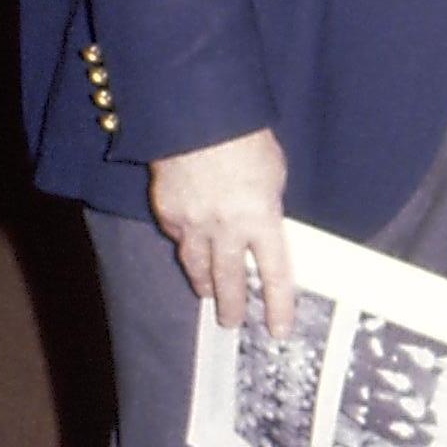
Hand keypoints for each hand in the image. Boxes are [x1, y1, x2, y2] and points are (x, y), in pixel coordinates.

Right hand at [149, 128, 293, 334]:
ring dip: (205, 283)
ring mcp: (193, 224)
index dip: (278, 306)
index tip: (278, 330)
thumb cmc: (246, 138)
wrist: (196, 115)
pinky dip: (186, 245)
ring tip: (209, 294)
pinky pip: (179, 238)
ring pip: (197, 267)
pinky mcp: (167, 213)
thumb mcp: (274, 174)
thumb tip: (264, 228)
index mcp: (262, 219)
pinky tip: (189, 247)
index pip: (275, 274)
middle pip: (230, 281)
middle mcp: (227, 229)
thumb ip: (268, 207)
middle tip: (232, 322)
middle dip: (232, 306)